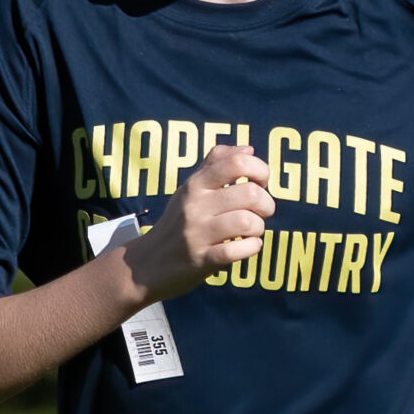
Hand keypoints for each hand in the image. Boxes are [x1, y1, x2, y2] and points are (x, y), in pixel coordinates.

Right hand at [121, 144, 274, 302]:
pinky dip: (251, 248)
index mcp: (196, 184)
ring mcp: (197, 233)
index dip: (260, 170)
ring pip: (247, 222)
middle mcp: (195, 205)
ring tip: (251, 232)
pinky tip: (246, 247)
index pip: (237, 162)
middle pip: (250, 193)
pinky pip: (238, 251)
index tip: (259, 183)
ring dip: (258, 228)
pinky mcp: (201, 260)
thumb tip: (248, 149)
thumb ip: (217, 165)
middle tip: (261, 213)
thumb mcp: (191, 189)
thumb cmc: (177, 223)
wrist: (147, 264)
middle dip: (266, 204)